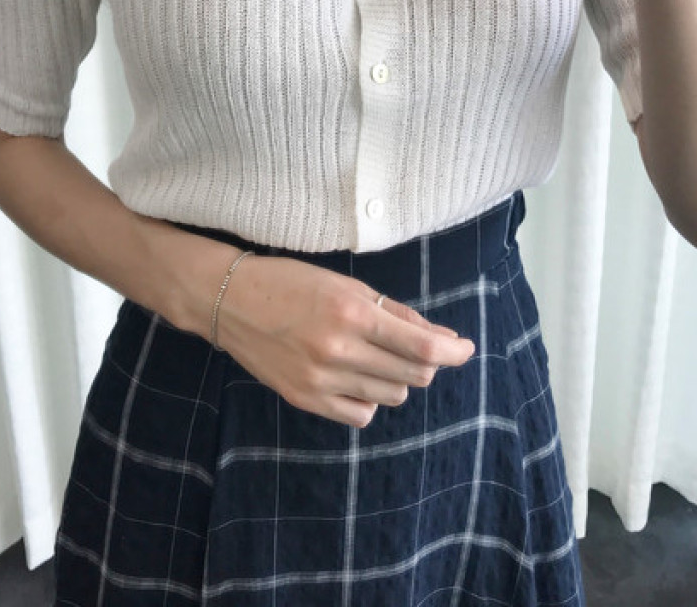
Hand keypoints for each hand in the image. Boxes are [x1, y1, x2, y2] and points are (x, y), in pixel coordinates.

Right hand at [214, 253, 475, 427]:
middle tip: (417, 346)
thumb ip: (395, 313)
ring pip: (390, 396)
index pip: (422, 346)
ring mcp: (320, 381)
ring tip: (377, 355)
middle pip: (412, 375)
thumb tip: (441, 337)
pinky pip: (360, 414)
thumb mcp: (347, 285)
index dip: (453, 351)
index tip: (465, 349)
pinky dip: (369, 398)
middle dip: (425, 362)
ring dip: (397, 377)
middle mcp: (339, 351)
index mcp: (352, 314)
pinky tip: (356, 376)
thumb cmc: (291, 282)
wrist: (231, 301)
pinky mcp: (305, 400)